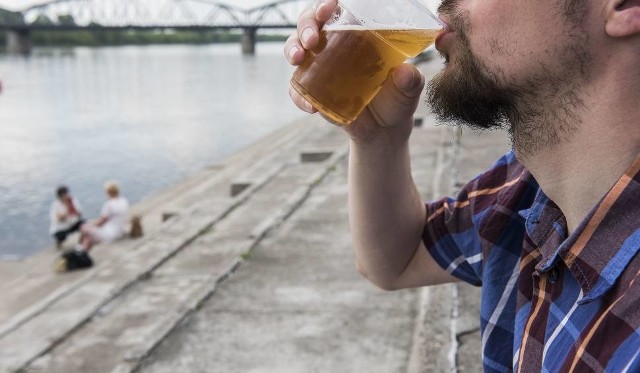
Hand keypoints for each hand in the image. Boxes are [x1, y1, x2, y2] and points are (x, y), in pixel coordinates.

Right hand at [284, 0, 424, 144]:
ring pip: (296, 47)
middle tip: (311, 39)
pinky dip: (298, 95)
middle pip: (310, 23)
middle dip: (306, 25)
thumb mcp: (409, 87)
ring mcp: (320, 66)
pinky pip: (297, 88)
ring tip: (298, 59)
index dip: (327, 4)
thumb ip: (410, 80)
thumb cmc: (397, 98)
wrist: (385, 128)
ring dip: (292, 48)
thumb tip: (404, 72)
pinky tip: (310, 105)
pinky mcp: (313, 90)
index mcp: (358, 33)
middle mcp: (334, 45)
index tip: (329, 8)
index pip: (338, 10)